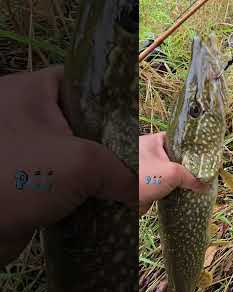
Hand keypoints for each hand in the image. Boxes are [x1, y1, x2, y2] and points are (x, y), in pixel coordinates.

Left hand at [0, 66, 136, 266]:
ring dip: (95, 171)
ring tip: (122, 181)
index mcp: (30, 91)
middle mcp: (23, 114)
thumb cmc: (21, 175)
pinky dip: (79, 189)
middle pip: (81, 122)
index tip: (135, 122)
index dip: (111, 99)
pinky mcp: (21, 179)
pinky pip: (60, 177)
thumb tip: (142, 190)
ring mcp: (21, 148)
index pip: (80, 83)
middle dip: (108, 143)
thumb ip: (123, 172)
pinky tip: (99, 199)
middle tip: (133, 157)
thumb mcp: (83, 164)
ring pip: (71, 153)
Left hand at [139, 133, 206, 215]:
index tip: (203, 156)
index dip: (191, 147)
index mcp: (155, 141)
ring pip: (169, 173)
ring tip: (196, 184)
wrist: (119, 194)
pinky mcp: (146, 183)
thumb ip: (191, 177)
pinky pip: (163, 185)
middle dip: (187, 167)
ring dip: (179, 181)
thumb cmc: (144, 175)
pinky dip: (171, 190)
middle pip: (175, 158)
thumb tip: (205, 185)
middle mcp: (150, 152)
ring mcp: (147, 168)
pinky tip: (183, 193)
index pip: (178, 140)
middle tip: (202, 173)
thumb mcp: (172, 173)